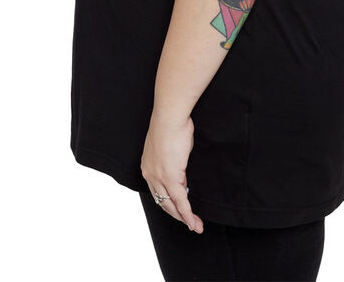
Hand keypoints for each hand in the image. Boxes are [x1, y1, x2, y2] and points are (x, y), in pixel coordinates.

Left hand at [140, 112, 203, 232]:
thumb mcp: (170, 144)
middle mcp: (150, 174)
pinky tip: (194, 222)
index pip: (158, 190)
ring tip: (195, 226)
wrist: (170, 117)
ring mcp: (159, 177)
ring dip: (184, 218)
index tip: (180, 207)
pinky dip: (188, 214)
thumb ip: (174, 159)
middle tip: (189, 222)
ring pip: (171, 205)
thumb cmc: (172, 124)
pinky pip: (180, 201)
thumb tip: (182, 167)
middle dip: (177, 214)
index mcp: (148, 165)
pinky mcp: (171, 178)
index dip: (169, 201)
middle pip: (162, 201)